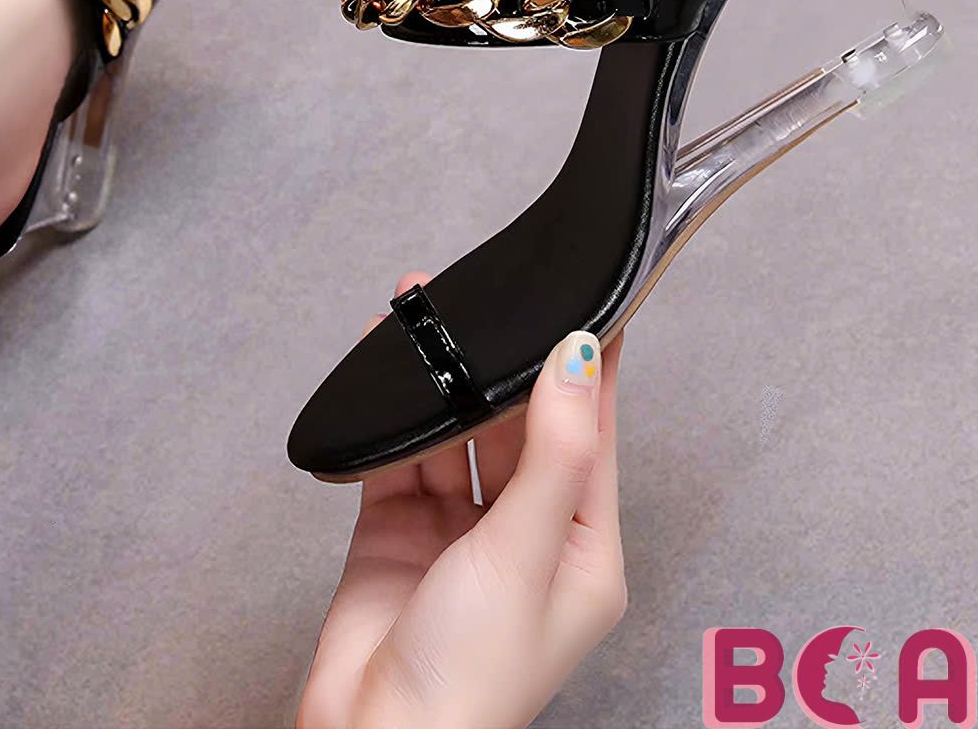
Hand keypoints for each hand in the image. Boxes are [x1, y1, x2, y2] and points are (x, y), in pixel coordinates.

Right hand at [298, 272, 626, 728]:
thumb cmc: (470, 679)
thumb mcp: (526, 552)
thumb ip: (553, 452)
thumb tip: (580, 361)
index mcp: (582, 548)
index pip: (592, 437)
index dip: (591, 371)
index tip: (590, 306)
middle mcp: (525, 534)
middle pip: (522, 428)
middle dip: (503, 366)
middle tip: (490, 301)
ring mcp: (459, 532)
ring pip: (459, 434)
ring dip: (446, 382)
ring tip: (430, 320)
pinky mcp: (401, 529)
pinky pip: (404, 455)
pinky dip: (397, 417)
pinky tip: (389, 375)